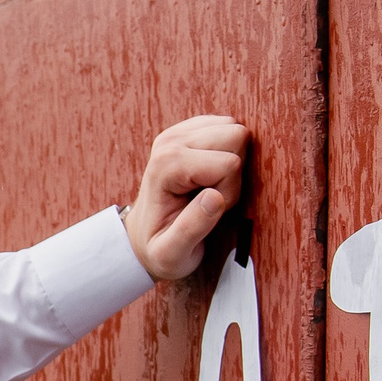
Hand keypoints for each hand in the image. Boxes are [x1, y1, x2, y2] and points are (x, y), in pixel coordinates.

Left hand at [122, 115, 248, 281]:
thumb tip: (215, 198)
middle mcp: (170, 141)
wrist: (143, 236)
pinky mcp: (189, 130)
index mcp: (166, 165)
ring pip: (236, 129)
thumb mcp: (171, 254)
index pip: (230, 164)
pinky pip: (228, 126)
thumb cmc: (159, 249)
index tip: (209, 210)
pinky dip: (228, 150)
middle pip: (237, 136)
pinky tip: (211, 173)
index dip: (230, 192)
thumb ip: (191, 230)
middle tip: (212, 197)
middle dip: (234, 172)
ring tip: (210, 187)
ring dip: (232, 162)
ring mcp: (178, 132)